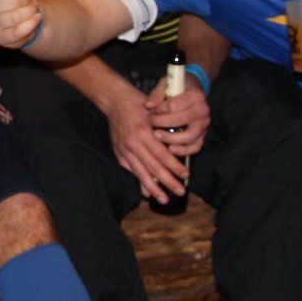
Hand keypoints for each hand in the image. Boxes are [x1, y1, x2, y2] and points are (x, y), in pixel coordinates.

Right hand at [0, 0, 42, 50]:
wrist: (29, 19)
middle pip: (13, 0)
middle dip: (27, 0)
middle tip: (26, 2)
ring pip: (17, 16)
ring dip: (31, 12)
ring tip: (30, 11)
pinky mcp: (0, 39)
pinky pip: (19, 31)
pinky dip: (32, 24)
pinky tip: (35, 20)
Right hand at [100, 83, 189, 200]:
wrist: (116, 101)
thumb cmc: (139, 106)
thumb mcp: (155, 115)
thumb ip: (163, 133)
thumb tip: (176, 153)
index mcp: (144, 133)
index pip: (163, 155)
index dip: (175, 167)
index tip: (186, 175)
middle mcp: (133, 143)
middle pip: (153, 167)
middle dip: (168, 182)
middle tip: (180, 191)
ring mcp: (124, 149)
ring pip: (141, 173)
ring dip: (153, 188)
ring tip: (164, 199)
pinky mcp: (118, 153)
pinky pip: (130, 171)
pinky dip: (139, 181)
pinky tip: (147, 191)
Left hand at [144, 80, 209, 158]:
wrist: (192, 91)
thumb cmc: (177, 88)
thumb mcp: (167, 84)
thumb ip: (157, 94)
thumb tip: (148, 105)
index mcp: (196, 95)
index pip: (175, 105)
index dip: (160, 109)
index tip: (151, 110)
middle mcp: (203, 110)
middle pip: (181, 121)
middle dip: (162, 123)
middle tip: (150, 122)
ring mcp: (204, 124)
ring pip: (189, 136)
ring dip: (170, 138)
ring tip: (156, 135)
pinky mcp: (203, 135)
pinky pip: (195, 147)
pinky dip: (183, 150)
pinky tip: (170, 149)